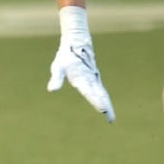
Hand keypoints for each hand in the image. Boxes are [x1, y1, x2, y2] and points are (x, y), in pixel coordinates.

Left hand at [46, 6, 114, 121]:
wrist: (77, 43)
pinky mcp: (94, 79)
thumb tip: (52, 90)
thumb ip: (56, 79)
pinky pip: (101, 91)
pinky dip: (104, 99)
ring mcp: (94, 79)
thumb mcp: (58, 67)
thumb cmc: (65, 56)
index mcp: (82, 78)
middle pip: (100, 96)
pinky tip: (105, 105)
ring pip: (102, 94)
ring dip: (107, 105)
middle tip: (111, 119)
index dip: (95, 101)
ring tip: (111, 118)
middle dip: (106, 107)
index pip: (90, 92)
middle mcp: (90, 79)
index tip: (102, 110)